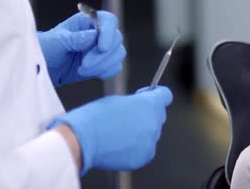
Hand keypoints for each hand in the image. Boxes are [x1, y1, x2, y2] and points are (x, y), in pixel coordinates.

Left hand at [38, 11, 125, 86]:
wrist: (43, 68)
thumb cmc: (46, 49)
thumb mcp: (55, 42)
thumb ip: (74, 39)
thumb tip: (93, 36)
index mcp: (88, 21)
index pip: (108, 20)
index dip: (109, 32)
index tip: (102, 48)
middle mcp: (99, 33)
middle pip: (116, 39)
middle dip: (102, 55)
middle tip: (84, 64)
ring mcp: (103, 49)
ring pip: (118, 54)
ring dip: (103, 65)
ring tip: (82, 70)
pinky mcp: (104, 63)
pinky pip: (115, 67)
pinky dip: (105, 72)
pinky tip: (89, 73)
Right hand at [48, 86, 172, 174]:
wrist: (83, 140)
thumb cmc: (96, 118)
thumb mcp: (118, 100)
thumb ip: (136, 102)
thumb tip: (140, 106)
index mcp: (149, 104)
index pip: (166, 95)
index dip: (156, 94)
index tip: (146, 96)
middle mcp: (154, 122)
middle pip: (158, 115)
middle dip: (147, 114)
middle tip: (129, 116)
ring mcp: (151, 141)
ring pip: (152, 134)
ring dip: (141, 132)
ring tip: (120, 132)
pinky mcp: (144, 156)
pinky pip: (145, 149)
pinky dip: (137, 147)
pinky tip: (120, 144)